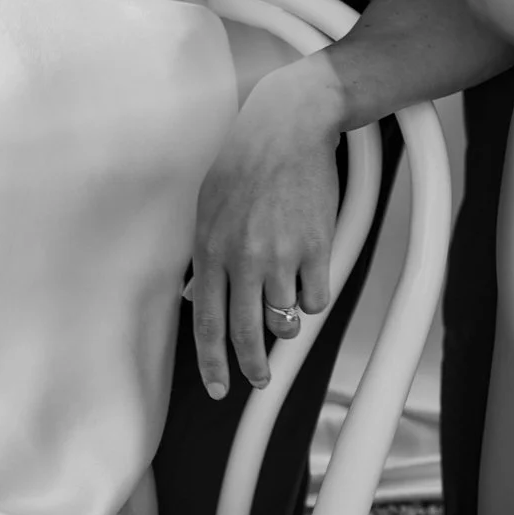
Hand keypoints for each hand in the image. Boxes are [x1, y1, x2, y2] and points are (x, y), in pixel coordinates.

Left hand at [190, 65, 340, 398]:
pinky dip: (311, 296)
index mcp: (210, 247)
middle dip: (253, 366)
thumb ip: (204, 255)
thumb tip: (197, 297)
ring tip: (283, 302)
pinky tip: (306, 275)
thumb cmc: (241, 160)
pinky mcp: (317, 249)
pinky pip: (316, 299)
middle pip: (247, 334)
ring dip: (284, 320)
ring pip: (284, 320)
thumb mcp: (207, 204)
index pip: (208, 322)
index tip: (220, 388)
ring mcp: (282, 255)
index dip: (212, 362)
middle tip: (259, 380)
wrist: (286, 126)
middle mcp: (243, 257)